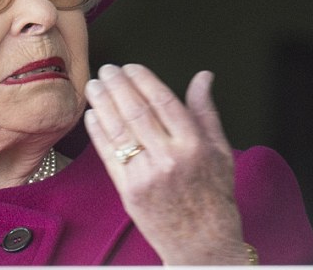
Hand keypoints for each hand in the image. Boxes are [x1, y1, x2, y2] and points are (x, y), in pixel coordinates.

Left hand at [84, 64, 248, 264]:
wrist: (203, 244)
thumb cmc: (213, 196)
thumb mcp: (220, 151)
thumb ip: (206, 111)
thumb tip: (203, 77)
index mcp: (193, 145)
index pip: (162, 101)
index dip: (143, 80)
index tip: (130, 67)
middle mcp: (169, 158)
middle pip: (136, 111)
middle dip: (117, 85)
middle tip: (106, 69)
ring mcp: (146, 175)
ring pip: (118, 130)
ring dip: (102, 103)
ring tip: (93, 86)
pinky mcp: (128, 190)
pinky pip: (109, 154)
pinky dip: (98, 132)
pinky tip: (92, 115)